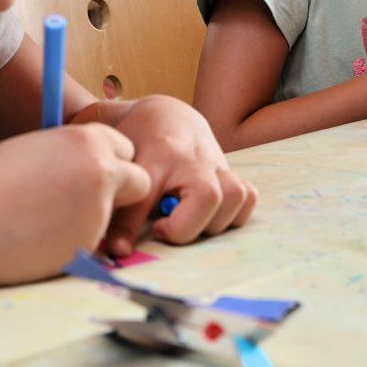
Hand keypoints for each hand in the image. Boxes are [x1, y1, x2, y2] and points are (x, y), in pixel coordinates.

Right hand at [0, 124, 149, 285]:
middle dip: (120, 192)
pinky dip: (72, 243)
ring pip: (112, 217)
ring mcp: (98, 214)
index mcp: (88, 141)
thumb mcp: (37, 151)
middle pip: (139, 181)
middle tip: (82, 200)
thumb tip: (98, 172)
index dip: (108, 162)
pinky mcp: (85, 249)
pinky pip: (90, 244)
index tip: (85, 172)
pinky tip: (35, 240)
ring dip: (90, 219)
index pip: (125, 149)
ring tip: (39, 220)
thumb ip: (73, 159)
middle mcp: (103, 174)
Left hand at [102, 95, 257, 256]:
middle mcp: (193, 159)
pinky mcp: (230, 172)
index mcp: (158, 154)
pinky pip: (248, 196)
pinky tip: (209, 217)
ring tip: (187, 222)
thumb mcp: (121, 165)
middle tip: (162, 227)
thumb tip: (117, 251)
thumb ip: (117, 204)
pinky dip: (234, 214)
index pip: (146, 196)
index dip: (133, 228)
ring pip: (235, 197)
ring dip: (213, 222)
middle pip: (207, 197)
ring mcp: (217, 163)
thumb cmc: (138, 142)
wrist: (168, 114)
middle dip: (185, 228)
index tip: (129, 245)